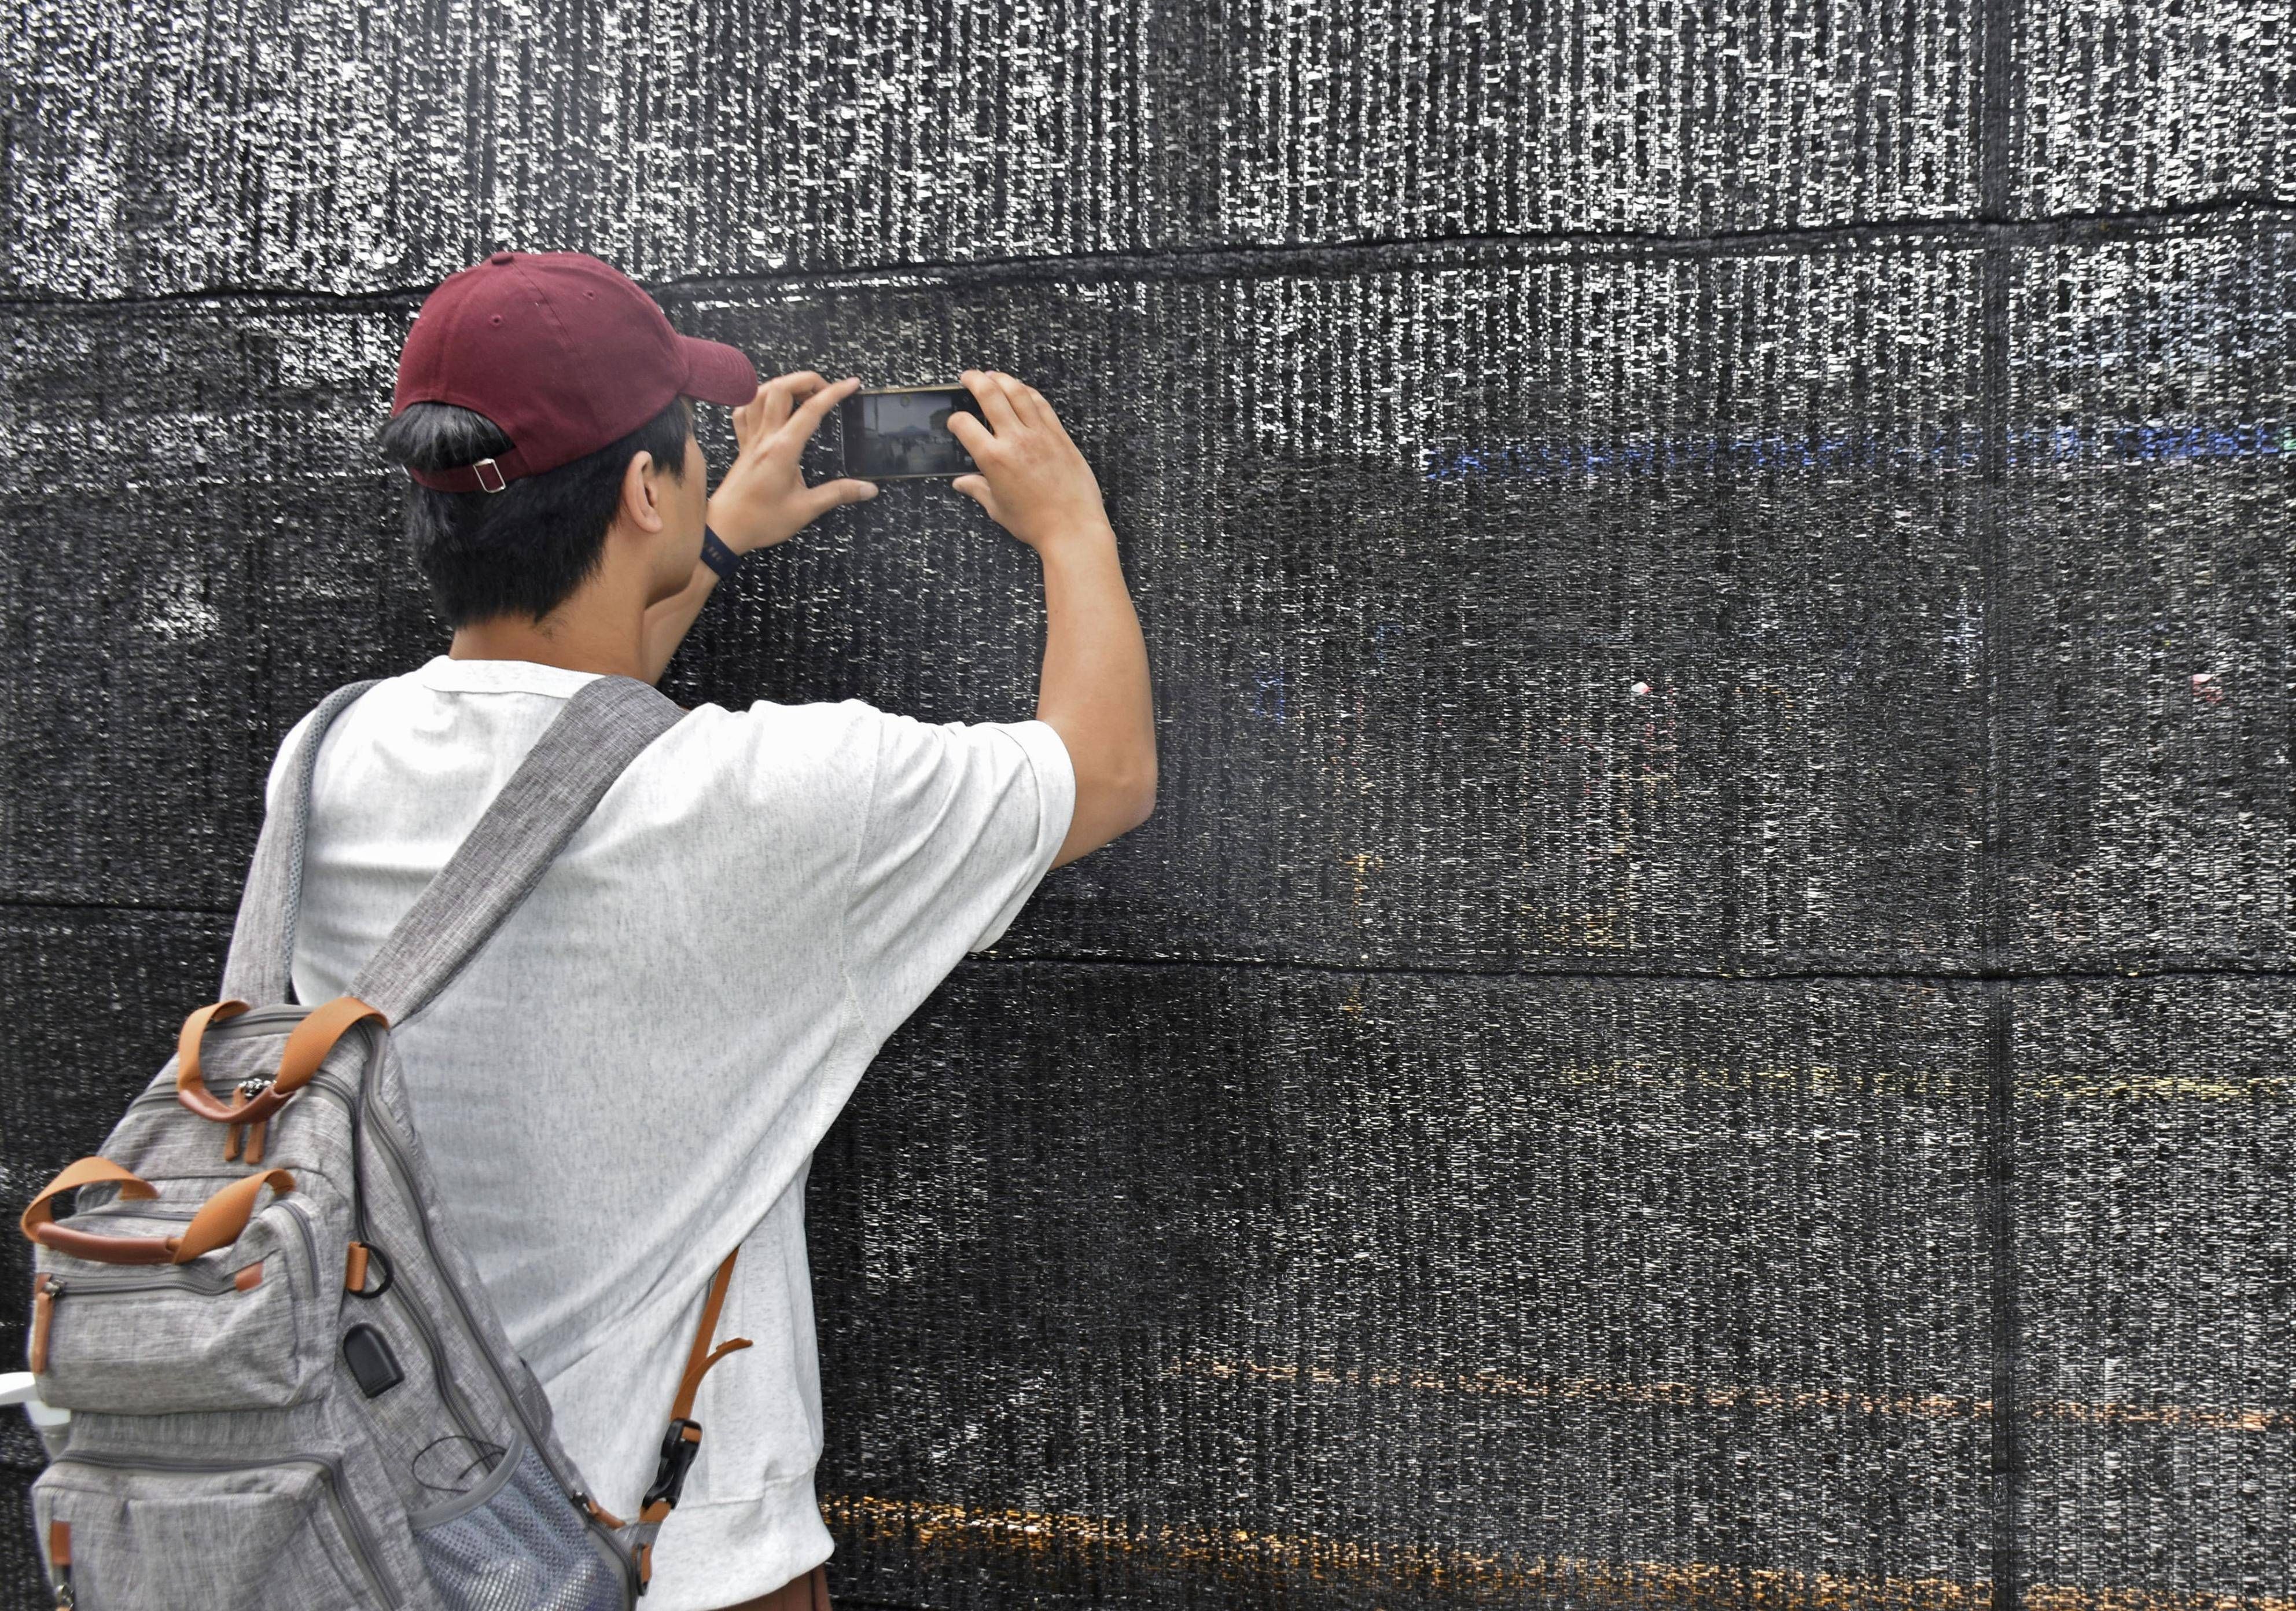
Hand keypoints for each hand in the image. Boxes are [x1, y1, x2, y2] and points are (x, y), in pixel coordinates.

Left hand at [706, 372, 876, 553]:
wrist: (724, 529)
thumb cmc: (761, 520)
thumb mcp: (806, 509)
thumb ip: (838, 494)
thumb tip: (868, 489)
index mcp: (783, 450)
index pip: (811, 410)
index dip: (834, 393)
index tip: (851, 385)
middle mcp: (765, 437)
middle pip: (781, 388)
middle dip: (807, 379)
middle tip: (826, 390)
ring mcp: (750, 438)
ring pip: (759, 393)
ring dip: (783, 385)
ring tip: (802, 393)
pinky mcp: (742, 444)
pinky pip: (744, 410)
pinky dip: (757, 399)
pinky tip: (770, 405)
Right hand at [947, 370, 1112, 553]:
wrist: (1073, 528)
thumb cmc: (1035, 523)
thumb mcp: (998, 508)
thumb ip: (977, 490)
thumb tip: (960, 483)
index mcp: (993, 459)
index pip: (964, 424)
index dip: (954, 420)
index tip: (955, 422)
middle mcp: (1015, 440)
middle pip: (990, 395)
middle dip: (975, 380)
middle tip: (968, 377)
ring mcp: (1039, 435)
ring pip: (1017, 392)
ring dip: (1002, 378)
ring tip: (992, 375)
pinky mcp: (1059, 435)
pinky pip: (1041, 404)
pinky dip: (1028, 393)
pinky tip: (1022, 391)